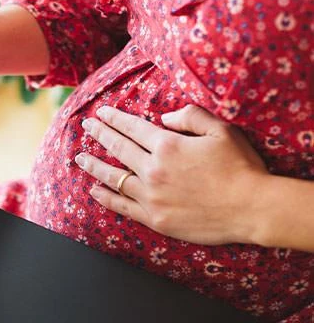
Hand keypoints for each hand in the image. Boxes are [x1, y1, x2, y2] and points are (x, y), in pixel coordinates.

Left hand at [75, 104, 268, 244]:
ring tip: (79, 158)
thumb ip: (190, 116)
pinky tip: (93, 190)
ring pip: (113, 177)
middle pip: (118, 148)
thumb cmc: (240, 167)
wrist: (252, 208)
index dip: (114, 118)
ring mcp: (151, 196)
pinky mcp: (154, 218)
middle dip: (99, 134)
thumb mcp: (220, 130)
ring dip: (94, 165)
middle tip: (86, 126)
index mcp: (167, 145)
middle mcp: (153, 169)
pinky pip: (121, 206)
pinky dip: (105, 197)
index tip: (101, 113)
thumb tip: (164, 117)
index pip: (132, 127)